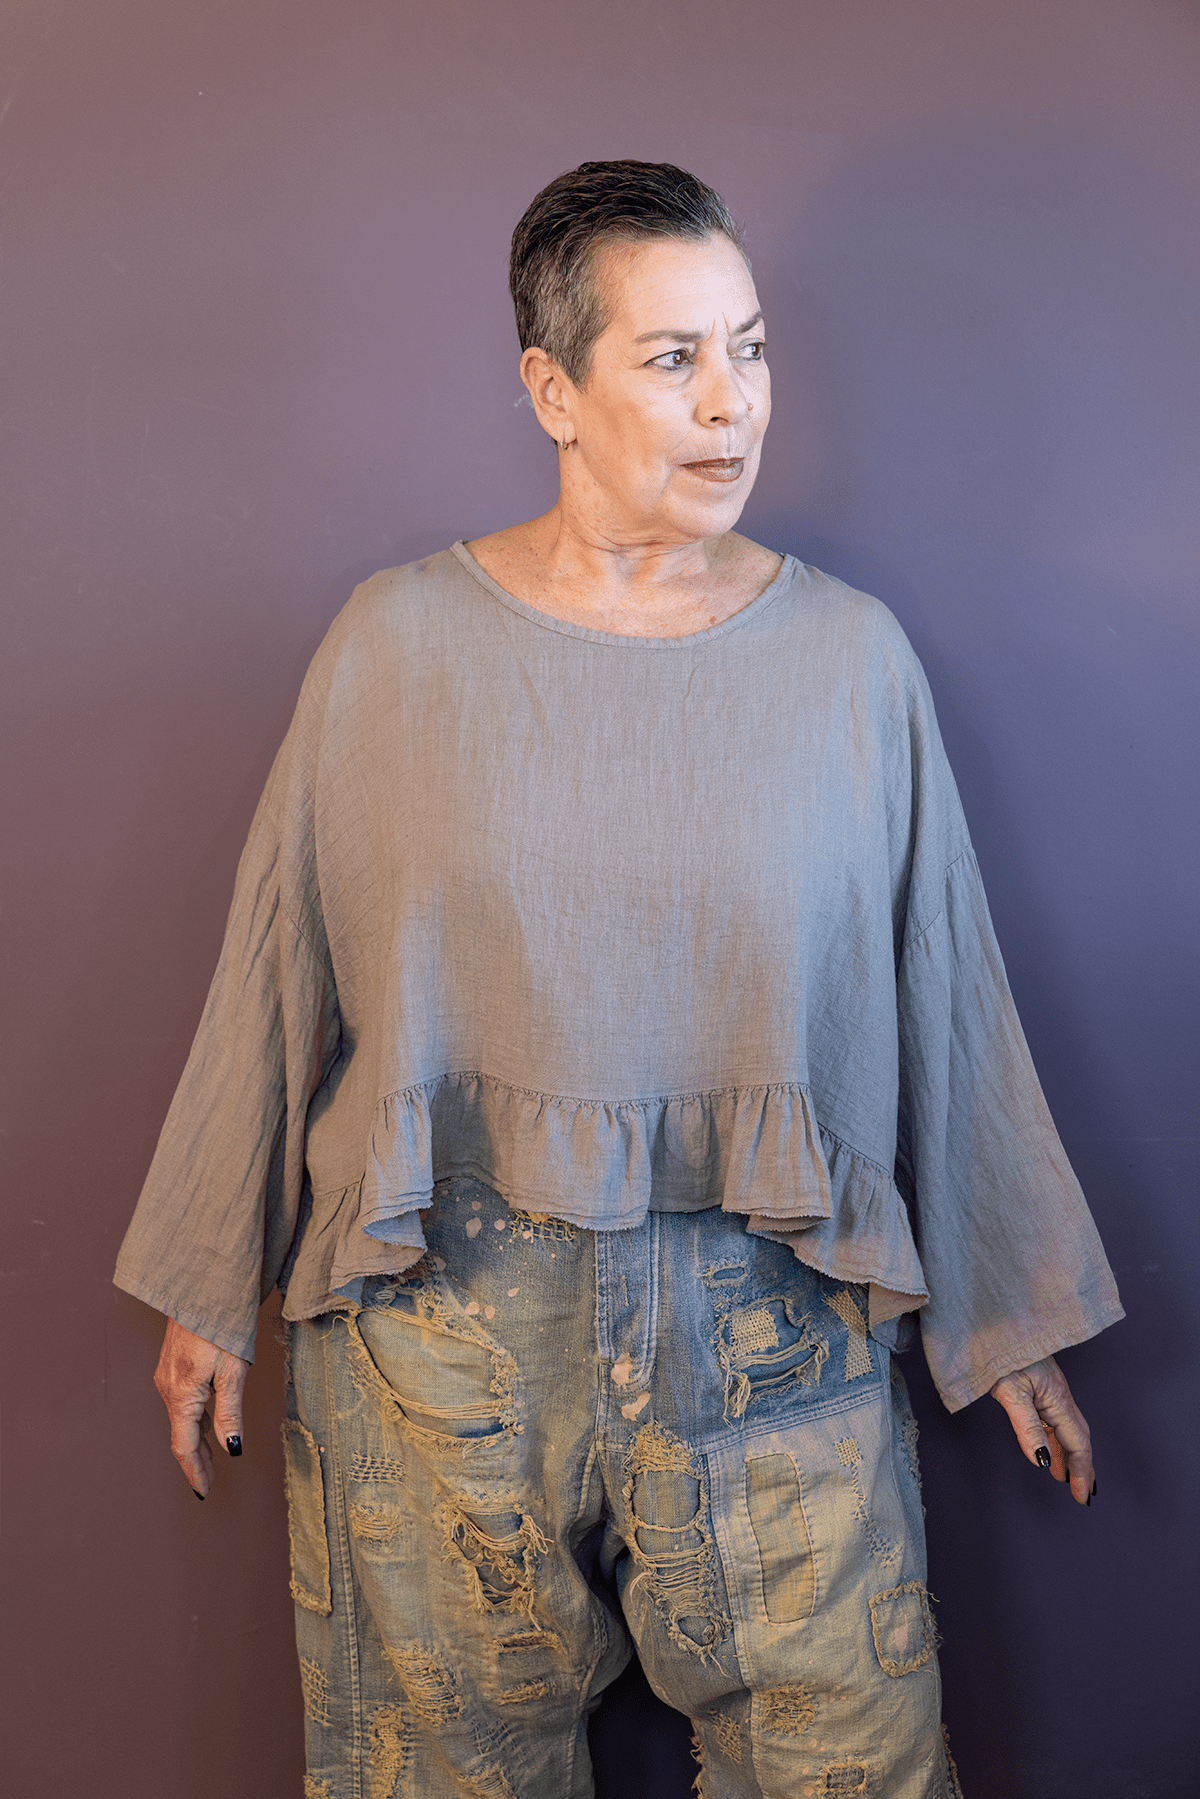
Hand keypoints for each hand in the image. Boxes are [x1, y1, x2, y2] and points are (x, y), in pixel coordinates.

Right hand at [153, 1318, 248, 1498]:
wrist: (202, 1289)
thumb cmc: (220, 1325)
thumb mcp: (233, 1372)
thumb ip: (230, 1412)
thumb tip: (232, 1448)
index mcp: (182, 1395)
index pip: (185, 1446)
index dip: (196, 1471)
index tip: (204, 1492)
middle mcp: (168, 1388)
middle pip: (181, 1435)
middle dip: (195, 1461)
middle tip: (208, 1484)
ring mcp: (167, 1375)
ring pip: (180, 1418)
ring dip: (194, 1441)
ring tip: (210, 1461)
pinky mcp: (172, 1364)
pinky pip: (180, 1402)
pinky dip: (192, 1420)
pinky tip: (205, 1423)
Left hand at [990, 1355, 1095, 1505]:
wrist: (991, 1324)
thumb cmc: (1000, 1351)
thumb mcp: (1010, 1392)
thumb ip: (1027, 1428)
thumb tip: (1043, 1460)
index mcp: (1058, 1398)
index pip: (1077, 1442)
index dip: (1082, 1471)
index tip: (1082, 1495)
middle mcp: (1059, 1395)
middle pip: (1078, 1437)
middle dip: (1082, 1465)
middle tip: (1082, 1492)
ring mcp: (1050, 1390)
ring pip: (1065, 1428)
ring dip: (1068, 1454)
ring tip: (1065, 1477)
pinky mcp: (1039, 1386)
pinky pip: (1053, 1419)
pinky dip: (1055, 1439)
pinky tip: (1048, 1448)